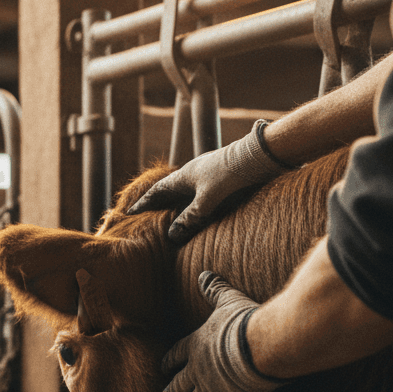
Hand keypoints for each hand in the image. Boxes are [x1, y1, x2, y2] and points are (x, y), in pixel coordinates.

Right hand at [129, 121, 290, 243]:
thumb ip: (191, 218)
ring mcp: (208, 174)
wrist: (261, 155)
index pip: (157, 191)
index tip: (131, 213)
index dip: (144, 203)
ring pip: (186, 191)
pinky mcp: (222, 177)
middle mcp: (193, 173)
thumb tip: (172, 236)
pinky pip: (200, 192)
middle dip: (158, 203)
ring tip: (171, 216)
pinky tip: (199, 211)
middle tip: (147, 216)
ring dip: (177, 203)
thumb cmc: (232, 175)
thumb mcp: (208, 200)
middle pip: (170, 190)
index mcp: (184, 176)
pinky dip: (194, 203)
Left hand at [158, 272, 288, 391]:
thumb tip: (204, 272)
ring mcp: (207, 391)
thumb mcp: (227, 300)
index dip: (169, 363)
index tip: (162, 369)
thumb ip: (214, 289)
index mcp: (195, 345)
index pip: (175, 356)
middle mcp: (195, 371)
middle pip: (177, 385)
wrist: (260, 345)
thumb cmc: (246, 321)